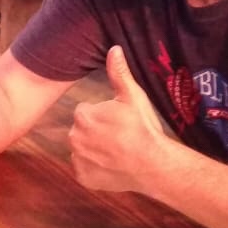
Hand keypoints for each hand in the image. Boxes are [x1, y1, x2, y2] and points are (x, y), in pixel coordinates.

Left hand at [69, 45, 176, 193]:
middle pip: (81, 130)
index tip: (118, 121)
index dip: (102, 115)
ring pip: (82, 149)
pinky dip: (94, 168)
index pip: (86, 111)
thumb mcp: (133, 96)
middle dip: (95, 131)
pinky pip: (84, 169)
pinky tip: (111, 164)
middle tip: (119, 136)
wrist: (153, 164)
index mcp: (83, 116)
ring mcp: (78, 160)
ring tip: (116, 150)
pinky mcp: (83, 178)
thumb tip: (113, 49)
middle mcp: (74, 138)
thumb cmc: (143, 128)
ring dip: (93, 149)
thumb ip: (119, 73)